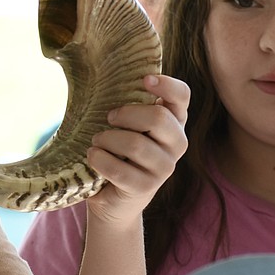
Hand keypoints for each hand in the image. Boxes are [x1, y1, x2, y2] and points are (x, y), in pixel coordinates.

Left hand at [85, 74, 188, 224]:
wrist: (113, 198)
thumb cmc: (119, 151)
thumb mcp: (128, 124)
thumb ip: (130, 104)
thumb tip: (110, 76)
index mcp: (174, 121)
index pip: (182, 96)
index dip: (166, 85)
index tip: (144, 79)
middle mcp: (177, 143)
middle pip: (158, 118)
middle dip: (126, 114)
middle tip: (108, 118)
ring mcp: (165, 168)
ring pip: (136, 144)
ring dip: (107, 139)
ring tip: (96, 142)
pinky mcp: (146, 188)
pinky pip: (119, 170)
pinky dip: (100, 160)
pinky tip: (92, 156)